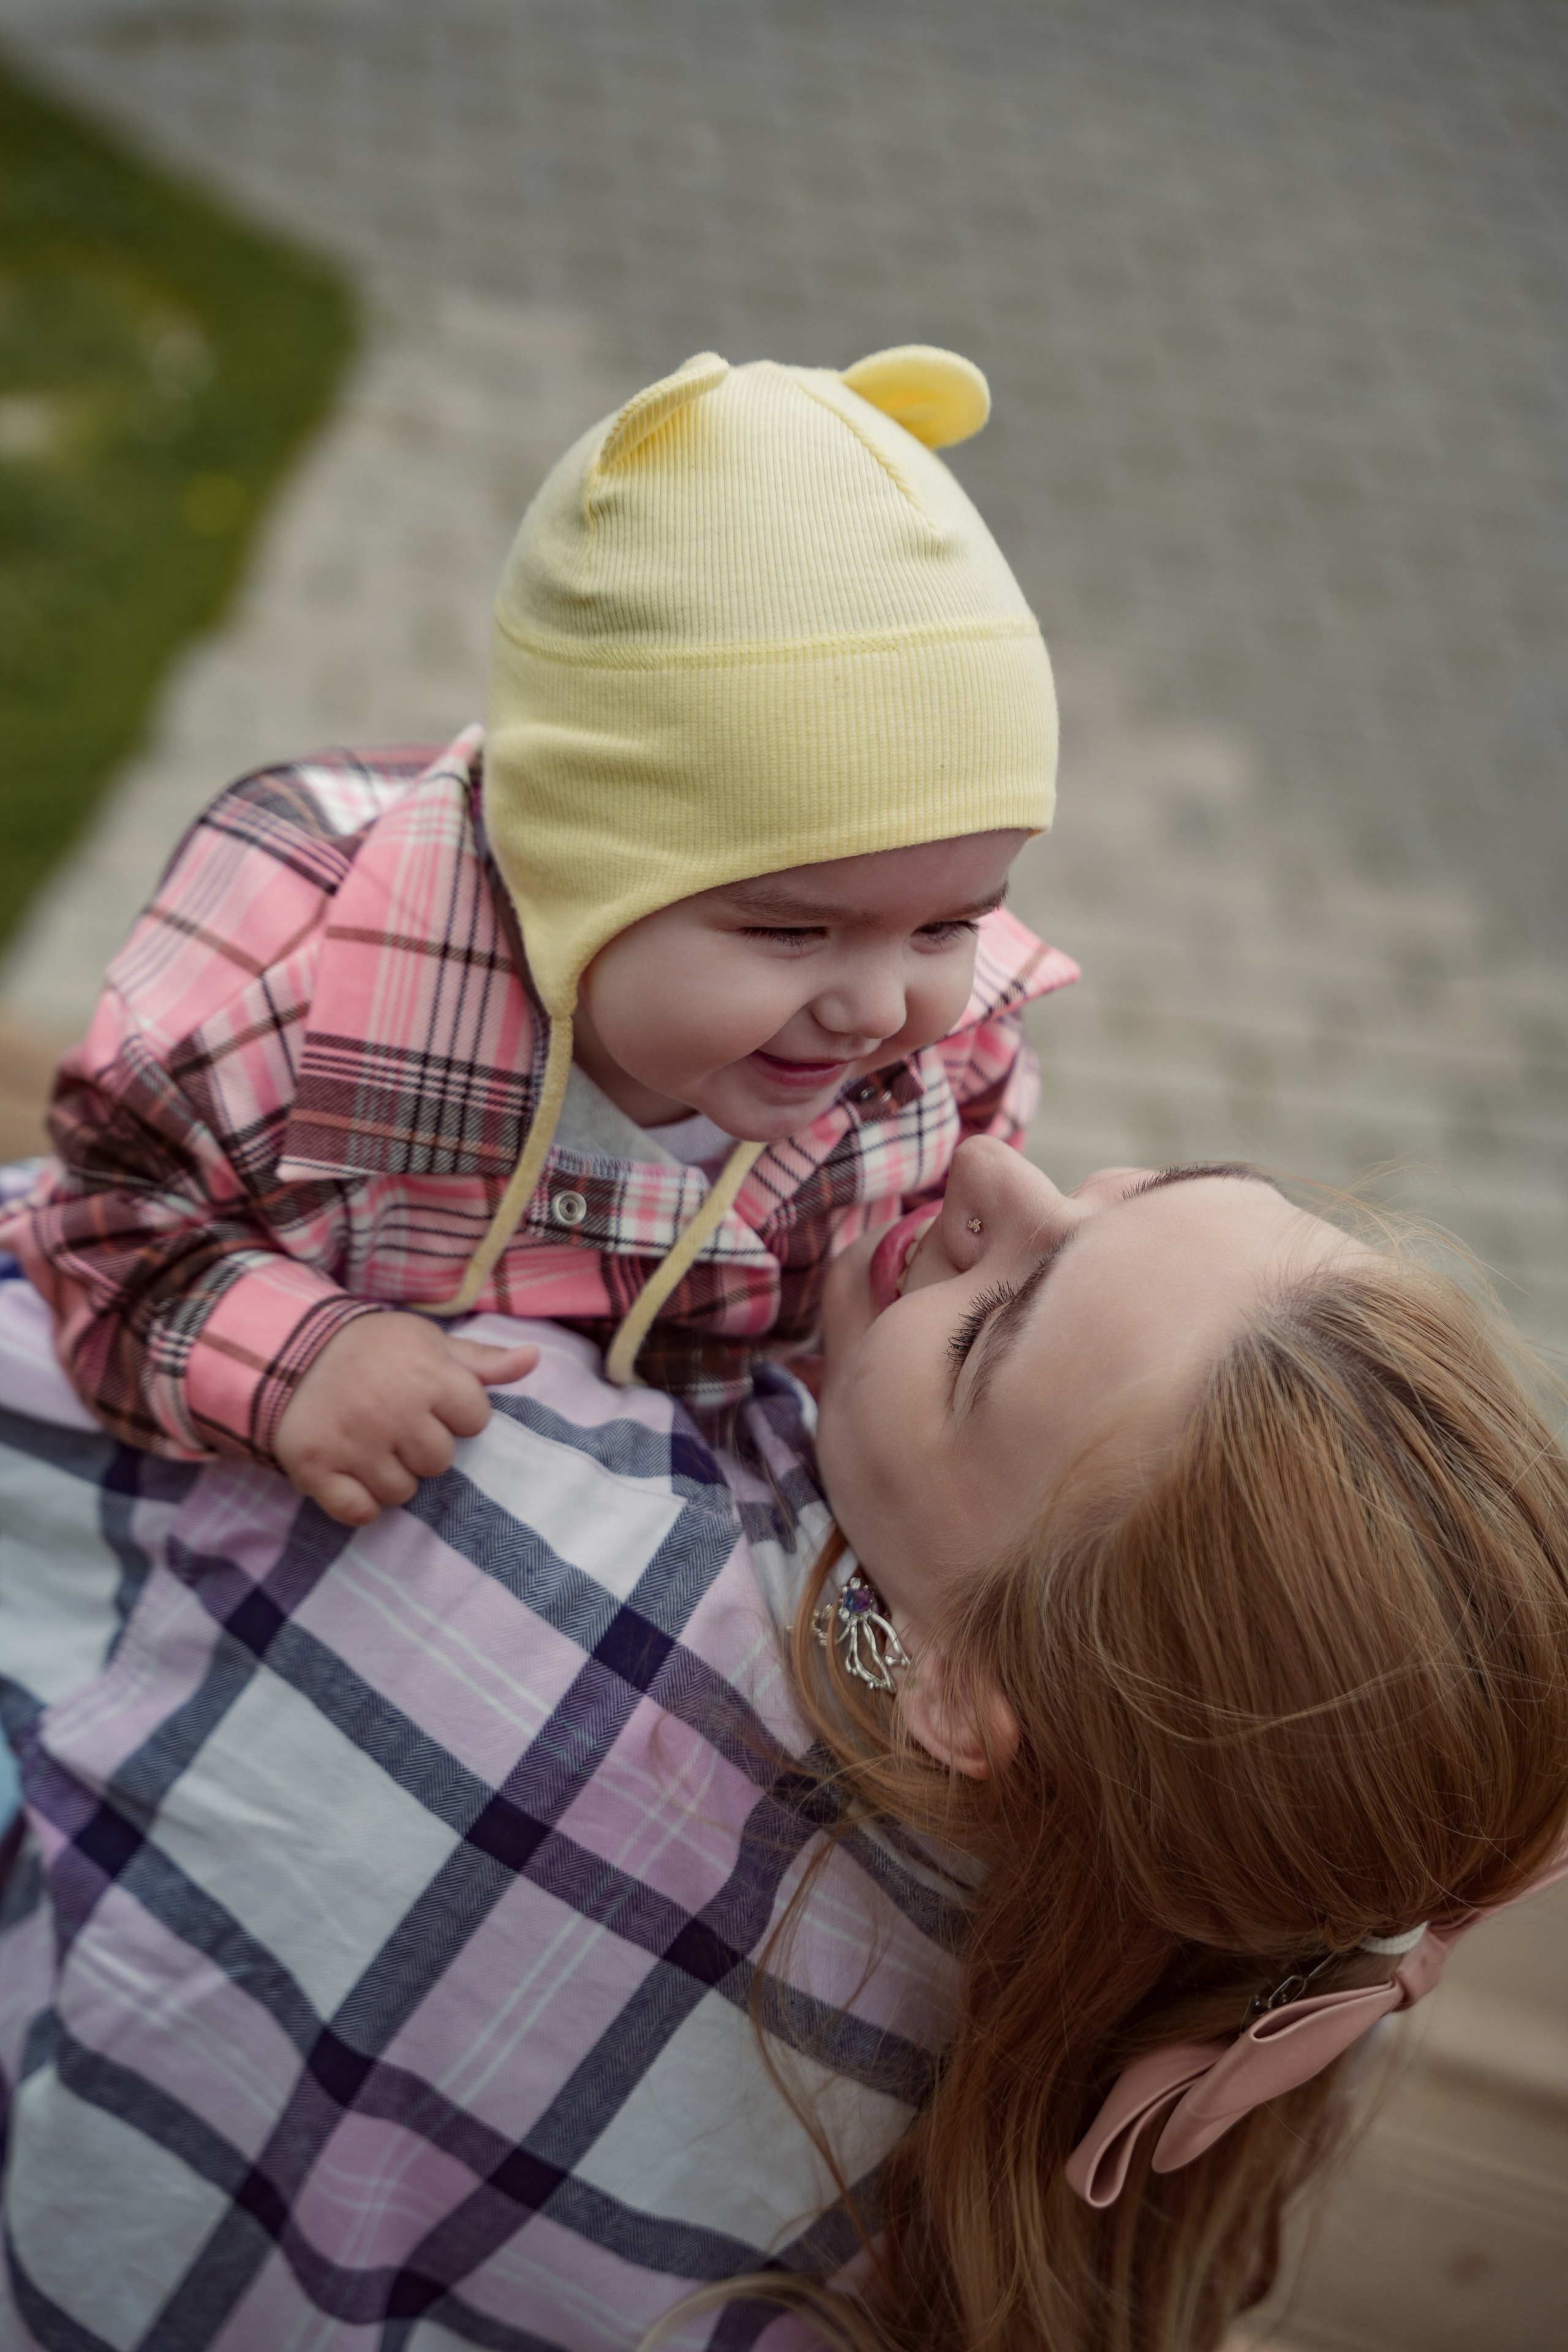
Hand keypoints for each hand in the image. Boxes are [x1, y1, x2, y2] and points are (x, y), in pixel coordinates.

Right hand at [274, 1312, 538, 1524]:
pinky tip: (352, 1473)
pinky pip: (359, 1512)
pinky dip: (359, 1502)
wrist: (291, 1349)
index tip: (429, 1400)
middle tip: (395, 1422)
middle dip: (423, 1446)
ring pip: (402, 1492)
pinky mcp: (315, 1466)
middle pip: (439, 1462)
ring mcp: (352, 1442)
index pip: (475, 1421)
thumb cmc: (373, 1348)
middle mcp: (391, 1410)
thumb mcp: (428, 1342)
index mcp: (427, 1375)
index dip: (457, 1413)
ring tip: (372, 1443)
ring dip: (391, 1475)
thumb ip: (481, 1361)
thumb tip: (533, 1358)